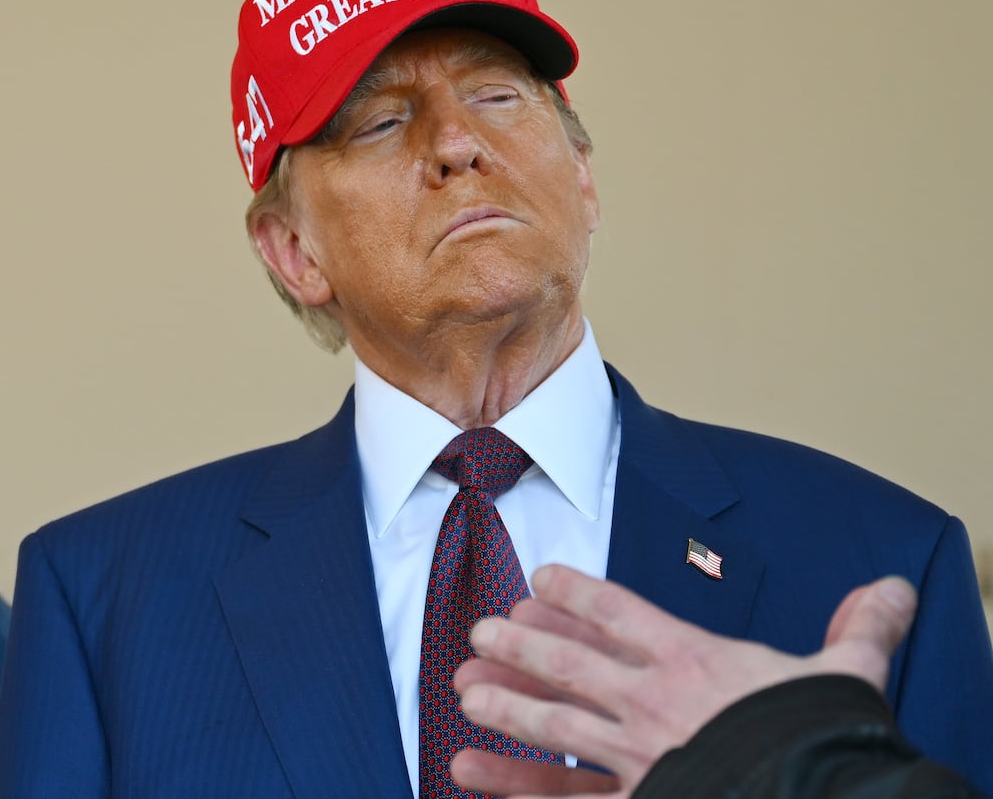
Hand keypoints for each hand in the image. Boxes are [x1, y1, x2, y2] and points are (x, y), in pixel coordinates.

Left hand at [447, 564, 917, 797]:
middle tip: (479, 635)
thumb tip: (892, 591)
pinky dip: (520, 794)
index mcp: (697, 663)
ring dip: (507, 709)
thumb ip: (858, 629)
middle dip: (522, 648)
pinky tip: (476, 783)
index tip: (540, 579)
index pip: (622, 613)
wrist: (824, 793)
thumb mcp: (847, 674)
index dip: (577, 593)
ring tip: (464, 696)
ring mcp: (641, 758)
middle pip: (571, 666)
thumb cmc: (828, 738)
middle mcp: (656, 704)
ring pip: (556, 726)